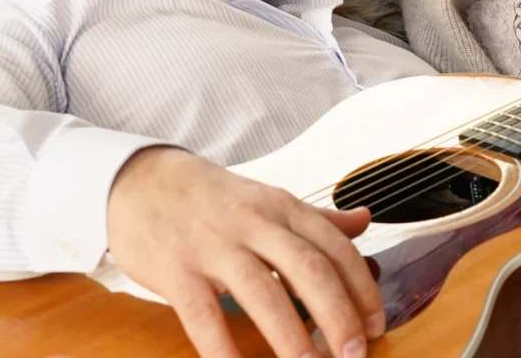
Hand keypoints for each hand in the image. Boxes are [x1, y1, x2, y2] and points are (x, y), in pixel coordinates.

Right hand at [107, 147, 384, 357]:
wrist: (142, 180)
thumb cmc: (212, 198)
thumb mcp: (268, 199)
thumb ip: (317, 217)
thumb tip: (364, 221)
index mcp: (281, 207)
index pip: (334, 245)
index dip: (361, 287)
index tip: (378, 324)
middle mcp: (254, 223)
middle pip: (309, 267)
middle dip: (339, 315)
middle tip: (357, 356)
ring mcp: (214, 246)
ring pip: (263, 292)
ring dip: (293, 338)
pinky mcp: (177, 270)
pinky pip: (204, 315)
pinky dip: (224, 350)